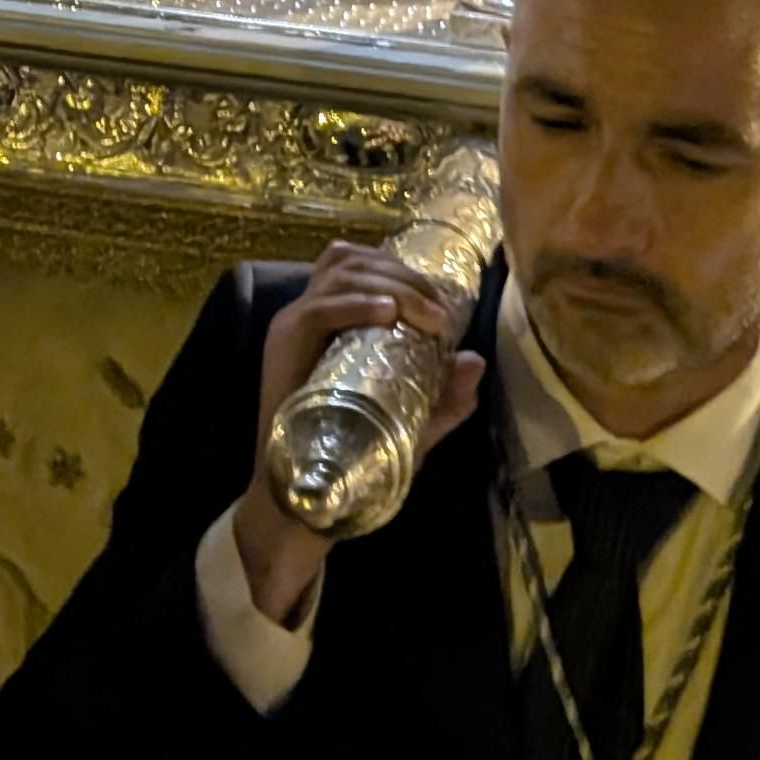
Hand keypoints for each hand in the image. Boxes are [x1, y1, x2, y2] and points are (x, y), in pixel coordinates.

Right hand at [226, 241, 484, 629]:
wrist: (306, 499)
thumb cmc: (354, 456)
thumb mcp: (410, 425)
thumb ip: (444, 399)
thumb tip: (476, 361)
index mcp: (335, 320)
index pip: (363, 266)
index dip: (404, 271)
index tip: (443, 302)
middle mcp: (311, 312)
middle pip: (355, 260)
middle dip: (404, 276)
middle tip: (439, 310)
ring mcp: (294, 326)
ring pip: (340, 272)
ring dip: (389, 284)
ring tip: (423, 314)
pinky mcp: (284, 346)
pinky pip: (318, 308)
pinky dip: (355, 304)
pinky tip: (386, 315)